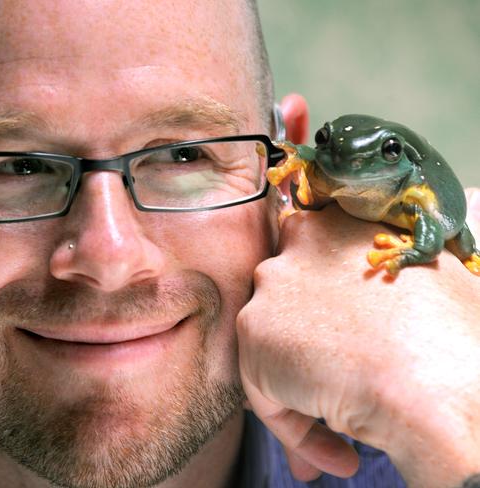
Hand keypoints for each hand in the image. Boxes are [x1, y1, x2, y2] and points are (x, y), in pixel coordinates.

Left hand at [237, 189, 479, 486]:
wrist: (438, 384)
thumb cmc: (456, 336)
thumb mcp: (433, 277)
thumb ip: (394, 267)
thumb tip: (399, 280)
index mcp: (344, 223)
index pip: (317, 260)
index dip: (329, 307)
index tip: (349, 343)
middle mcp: (299, 242)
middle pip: (293, 303)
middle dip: (313, 349)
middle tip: (347, 386)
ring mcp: (270, 285)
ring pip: (277, 347)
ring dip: (306, 390)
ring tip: (349, 427)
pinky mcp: (253, 332)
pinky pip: (265, 389)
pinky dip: (295, 426)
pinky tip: (339, 453)